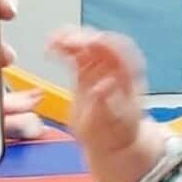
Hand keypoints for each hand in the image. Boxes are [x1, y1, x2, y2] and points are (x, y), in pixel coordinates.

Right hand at [47, 26, 148, 153]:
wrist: (112, 143)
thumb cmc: (116, 135)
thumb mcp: (111, 124)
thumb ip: (106, 104)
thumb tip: (103, 84)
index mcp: (130, 78)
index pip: (121, 51)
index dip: (104, 43)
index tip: (87, 43)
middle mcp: (118, 69)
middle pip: (103, 42)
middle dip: (84, 38)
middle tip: (64, 42)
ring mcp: (102, 69)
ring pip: (89, 43)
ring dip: (72, 38)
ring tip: (53, 42)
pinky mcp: (87, 72)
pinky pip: (77, 53)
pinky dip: (64, 47)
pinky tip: (51, 47)